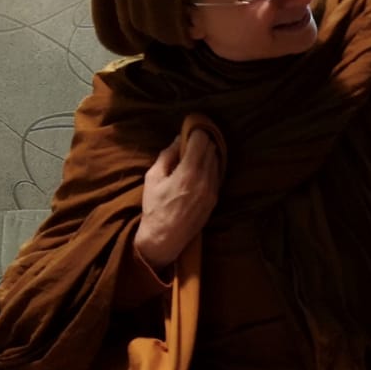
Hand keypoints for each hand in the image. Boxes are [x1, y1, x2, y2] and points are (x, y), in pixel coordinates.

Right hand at [136, 129, 220, 274]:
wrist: (165, 239)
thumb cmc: (154, 208)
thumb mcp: (153, 178)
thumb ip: (167, 156)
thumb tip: (178, 139)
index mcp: (188, 173)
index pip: (201, 141)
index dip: (196, 132)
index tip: (190, 130)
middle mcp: (205, 180)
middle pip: (211, 148)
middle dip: (202, 142)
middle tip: (191, 141)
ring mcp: (212, 190)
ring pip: (217, 161)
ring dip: (207, 155)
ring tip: (194, 156)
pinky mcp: (215, 199)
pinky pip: (217, 175)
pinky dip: (210, 168)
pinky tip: (199, 171)